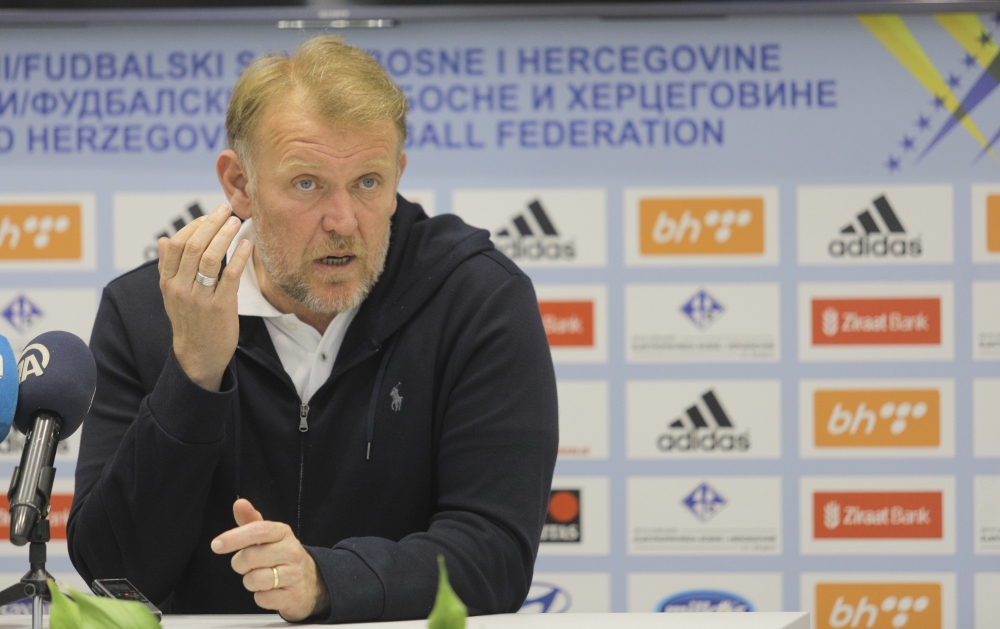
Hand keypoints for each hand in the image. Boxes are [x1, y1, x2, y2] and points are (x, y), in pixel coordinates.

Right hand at [157, 205, 251, 390]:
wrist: (198, 355)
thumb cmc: (189, 320)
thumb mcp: (171, 294)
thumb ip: (168, 267)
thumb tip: (164, 240)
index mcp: (168, 282)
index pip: (177, 244)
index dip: (194, 226)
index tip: (210, 216)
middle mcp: (181, 288)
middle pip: (194, 247)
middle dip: (211, 224)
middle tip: (226, 210)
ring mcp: (200, 297)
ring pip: (211, 258)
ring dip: (225, 236)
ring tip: (237, 222)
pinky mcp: (220, 306)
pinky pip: (230, 276)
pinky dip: (239, 256)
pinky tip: (247, 244)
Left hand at [211, 499, 330, 620]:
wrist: (311, 581)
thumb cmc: (282, 555)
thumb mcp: (269, 536)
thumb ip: (251, 521)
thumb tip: (239, 503)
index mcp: (283, 533)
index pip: (258, 531)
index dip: (235, 537)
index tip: (217, 545)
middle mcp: (292, 551)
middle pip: (250, 557)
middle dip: (240, 564)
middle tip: (248, 565)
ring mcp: (295, 574)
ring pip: (255, 580)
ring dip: (250, 582)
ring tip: (261, 577)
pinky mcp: (294, 596)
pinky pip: (263, 599)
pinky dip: (260, 596)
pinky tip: (269, 590)